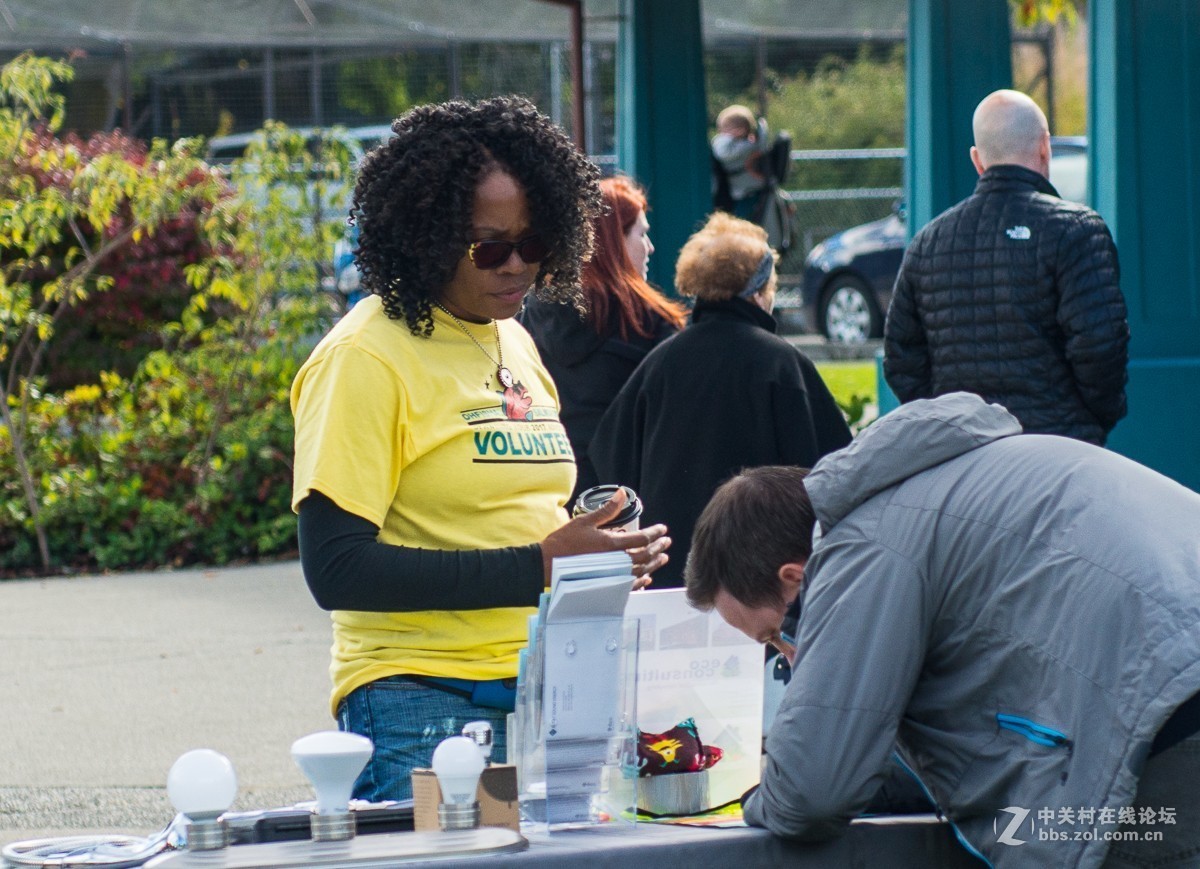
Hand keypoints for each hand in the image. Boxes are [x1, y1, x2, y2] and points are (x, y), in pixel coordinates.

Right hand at [541, 488, 669, 585]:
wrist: (546, 566)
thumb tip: (621, 494)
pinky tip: (646, 577)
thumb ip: (606, 510)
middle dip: (658, 547)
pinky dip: (641, 581)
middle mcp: (616, 562)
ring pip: (641, 571)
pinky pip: (630, 586)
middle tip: (666, 542)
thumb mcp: (584, 521)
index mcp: (611, 544)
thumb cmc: (563, 543)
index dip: (655, 533)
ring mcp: (612, 576)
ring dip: (654, 564)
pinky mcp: (606, 586)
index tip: (662, 529)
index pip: (642, 538)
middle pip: (645, 555)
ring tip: (662, 558)